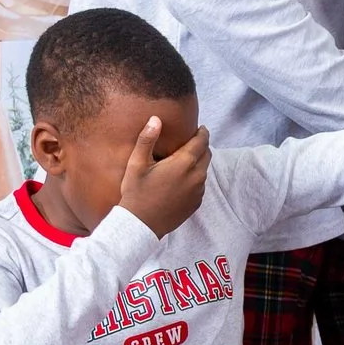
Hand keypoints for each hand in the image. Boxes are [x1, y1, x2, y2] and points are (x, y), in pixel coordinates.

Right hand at [117, 116, 210, 236]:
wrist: (140, 225)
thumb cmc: (136, 193)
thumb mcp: (136, 164)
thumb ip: (147, 139)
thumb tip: (155, 119)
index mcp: (184, 163)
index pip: (202, 141)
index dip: (202, 132)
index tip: (200, 128)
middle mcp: (196, 176)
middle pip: (207, 154)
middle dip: (202, 146)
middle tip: (192, 142)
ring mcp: (198, 192)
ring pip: (204, 170)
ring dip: (198, 163)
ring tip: (184, 161)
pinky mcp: (196, 203)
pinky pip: (201, 185)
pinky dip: (195, 179)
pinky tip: (181, 180)